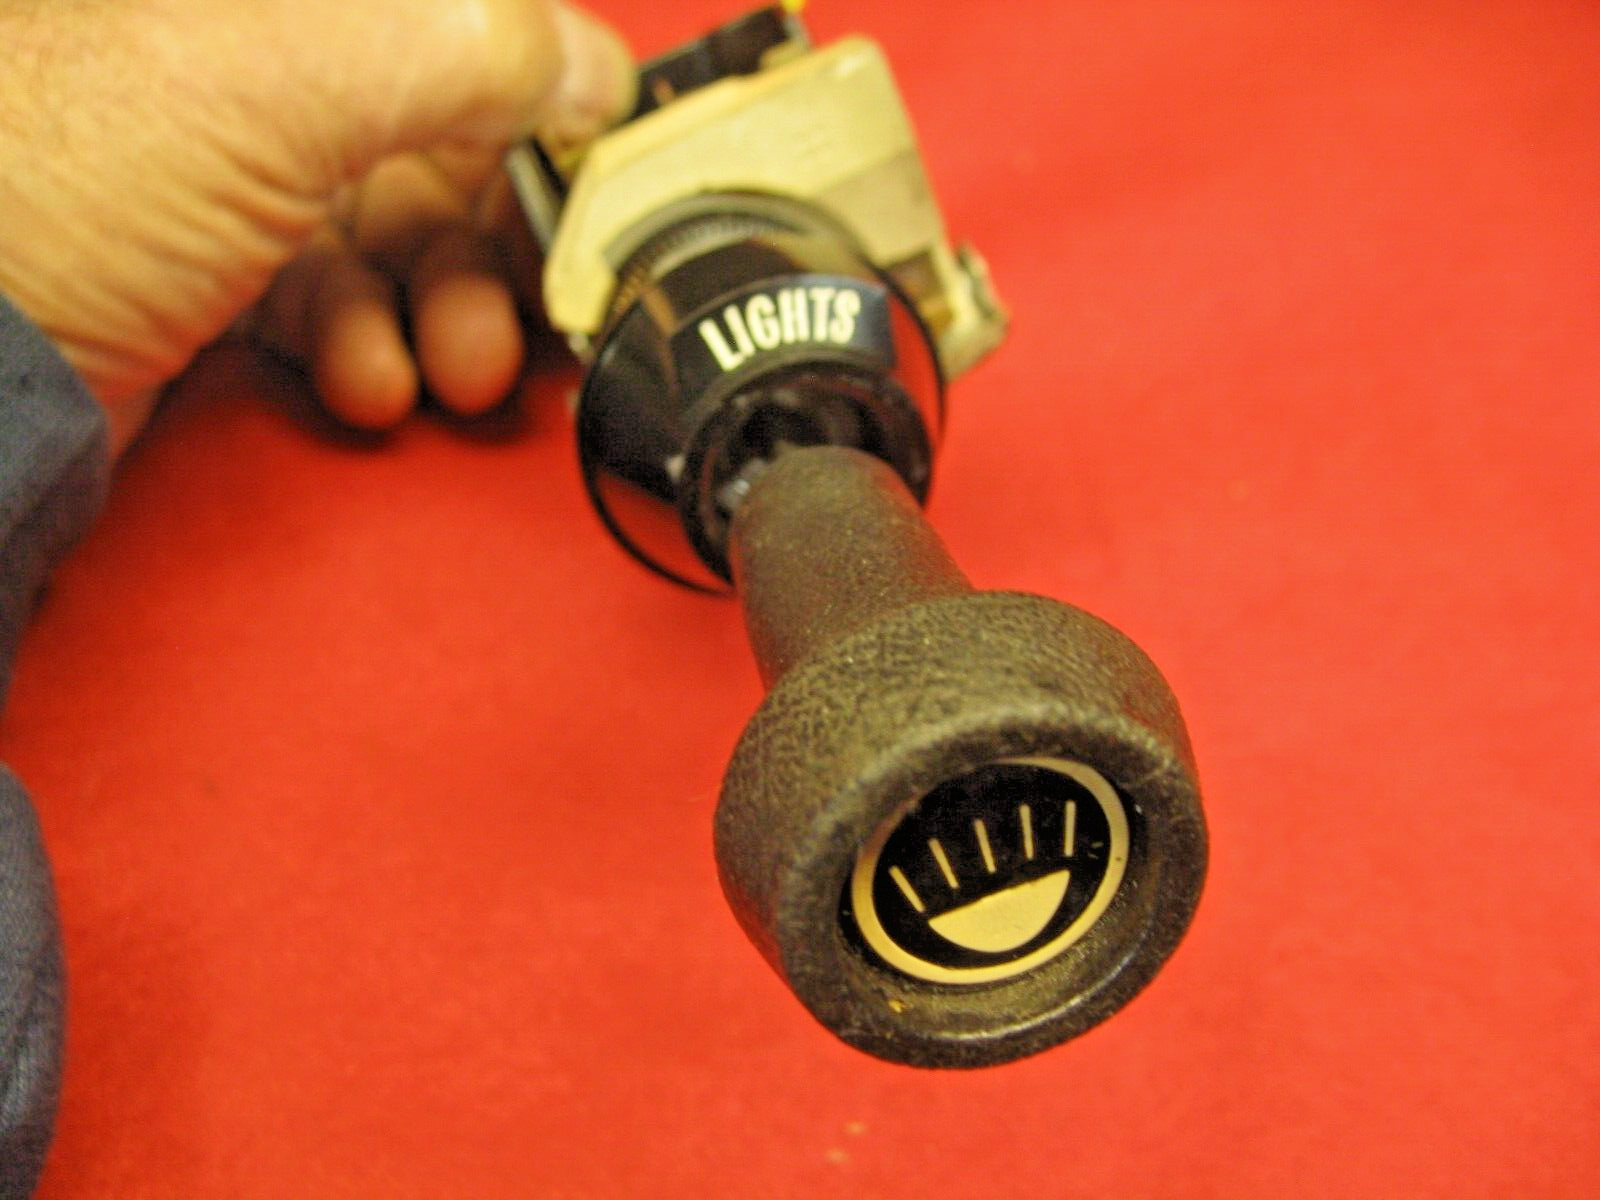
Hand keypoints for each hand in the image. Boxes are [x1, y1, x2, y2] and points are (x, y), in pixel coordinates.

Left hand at [0, 0, 632, 451]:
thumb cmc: (56, 190)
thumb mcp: (277, 81)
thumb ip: (461, 47)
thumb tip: (592, 61)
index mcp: (276, 1)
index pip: (455, 16)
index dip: (540, 80)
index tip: (594, 155)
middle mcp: (251, 64)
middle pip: (439, 134)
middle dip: (494, 235)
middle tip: (528, 300)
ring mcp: (230, 168)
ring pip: (396, 231)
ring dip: (446, 310)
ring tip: (447, 364)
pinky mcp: (213, 270)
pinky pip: (336, 299)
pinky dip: (369, 347)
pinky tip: (363, 380)